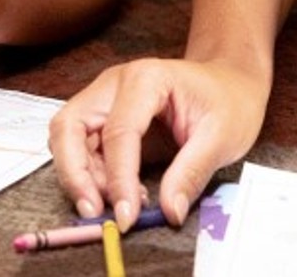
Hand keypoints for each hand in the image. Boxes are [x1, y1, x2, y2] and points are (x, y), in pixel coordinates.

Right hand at [49, 56, 270, 229]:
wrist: (230, 83)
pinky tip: (119, 194)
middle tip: (94, 213)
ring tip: (112, 206)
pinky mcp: (103, 117)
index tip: (126, 217)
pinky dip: (89, 174)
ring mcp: (104, 98)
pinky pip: (80, 147)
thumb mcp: (221, 138)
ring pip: (67, 137)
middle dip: (74, 174)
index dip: (118, 179)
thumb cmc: (229, 101)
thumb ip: (191, 174)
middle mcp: (115, 84)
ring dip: (78, 176)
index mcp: (146, 79)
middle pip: (70, 126)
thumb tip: (170, 212)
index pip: (118, 132)